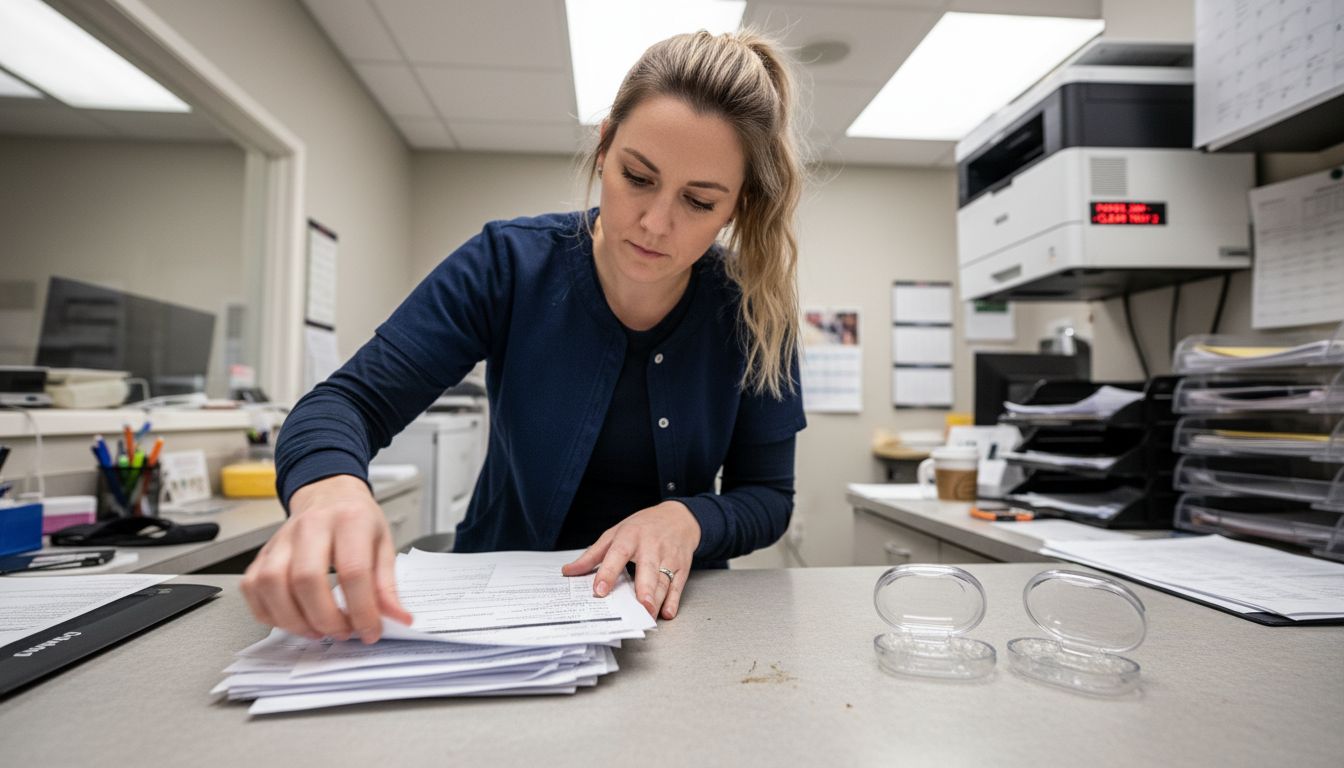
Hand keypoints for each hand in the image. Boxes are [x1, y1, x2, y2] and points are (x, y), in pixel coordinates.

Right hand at [240, 474, 411, 642]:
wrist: (328, 493)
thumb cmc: (357, 519)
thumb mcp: (384, 544)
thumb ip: (387, 585)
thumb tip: (398, 619)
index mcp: (349, 520)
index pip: (353, 571)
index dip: (362, 610)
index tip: (370, 631)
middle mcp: (311, 526)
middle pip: (306, 579)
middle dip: (325, 618)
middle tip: (343, 632)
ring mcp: (282, 539)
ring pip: (272, 584)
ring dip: (294, 619)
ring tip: (317, 631)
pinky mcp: (263, 552)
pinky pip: (252, 587)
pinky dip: (268, 613)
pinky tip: (291, 620)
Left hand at [561, 501, 700, 619]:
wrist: (680, 517)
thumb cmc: (644, 526)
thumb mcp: (615, 533)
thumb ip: (593, 554)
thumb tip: (569, 571)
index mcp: (630, 537)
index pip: (617, 555)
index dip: (608, 573)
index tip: (599, 590)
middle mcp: (651, 547)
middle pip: (647, 569)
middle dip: (644, 589)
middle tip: (639, 606)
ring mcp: (669, 557)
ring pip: (663, 581)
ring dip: (657, 599)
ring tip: (649, 614)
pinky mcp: (682, 567)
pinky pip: (678, 586)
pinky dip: (674, 600)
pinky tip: (667, 612)